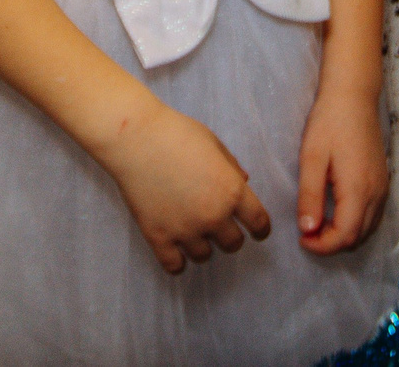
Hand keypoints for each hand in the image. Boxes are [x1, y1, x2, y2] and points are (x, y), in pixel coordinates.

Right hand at [95, 103, 270, 274]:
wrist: (137, 138)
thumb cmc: (178, 133)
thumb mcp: (214, 144)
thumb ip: (232, 168)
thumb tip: (244, 184)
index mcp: (231, 191)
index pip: (258, 222)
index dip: (261, 229)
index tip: (257, 231)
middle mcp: (213, 215)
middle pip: (233, 244)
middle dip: (229, 235)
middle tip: (218, 225)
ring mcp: (185, 230)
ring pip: (204, 256)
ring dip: (202, 245)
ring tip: (193, 231)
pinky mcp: (158, 237)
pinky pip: (175, 266)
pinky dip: (178, 261)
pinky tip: (175, 249)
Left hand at [295, 86, 387, 253]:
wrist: (354, 95)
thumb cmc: (329, 123)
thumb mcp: (312, 158)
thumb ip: (310, 196)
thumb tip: (307, 229)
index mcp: (358, 190)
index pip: (344, 236)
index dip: (322, 246)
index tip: (301, 238)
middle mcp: (376, 193)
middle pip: (358, 238)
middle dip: (331, 243)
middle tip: (307, 230)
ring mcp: (383, 188)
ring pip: (367, 229)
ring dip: (344, 235)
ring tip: (319, 222)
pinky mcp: (384, 181)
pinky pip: (373, 216)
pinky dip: (355, 224)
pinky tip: (337, 211)